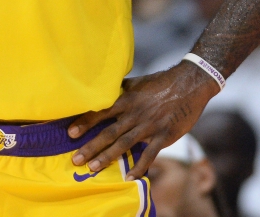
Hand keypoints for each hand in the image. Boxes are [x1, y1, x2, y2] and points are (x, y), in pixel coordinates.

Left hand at [69, 61, 218, 178]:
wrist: (189, 84)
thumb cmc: (160, 82)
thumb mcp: (137, 82)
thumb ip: (119, 89)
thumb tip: (101, 89)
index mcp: (127, 99)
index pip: (101, 111)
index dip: (85, 121)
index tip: (70, 132)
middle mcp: (135, 113)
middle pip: (109, 132)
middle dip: (91, 146)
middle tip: (76, 159)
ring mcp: (149, 125)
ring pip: (124, 144)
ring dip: (108, 157)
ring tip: (93, 168)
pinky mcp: (163, 135)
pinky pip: (149, 154)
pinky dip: (139, 166)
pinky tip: (129, 177)